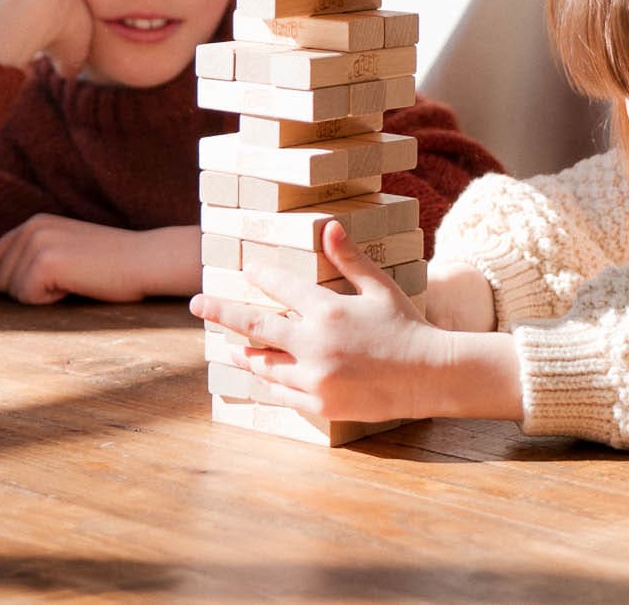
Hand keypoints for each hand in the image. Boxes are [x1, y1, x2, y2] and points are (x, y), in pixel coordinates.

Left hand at [0, 214, 162, 304]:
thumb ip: (33, 253)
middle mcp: (31, 226)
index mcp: (34, 221)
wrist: (144, 261)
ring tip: (74, 279)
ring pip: (12, 291)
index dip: (21, 278)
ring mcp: (37, 243)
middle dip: (28, 289)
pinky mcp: (45, 263)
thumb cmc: (110, 264)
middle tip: (69, 277)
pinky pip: (27, 298)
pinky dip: (50, 301)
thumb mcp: (65, 248)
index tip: (58, 274)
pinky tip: (76, 285)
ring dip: (41, 295)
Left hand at [190, 226, 520, 422]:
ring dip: (244, 351)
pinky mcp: (320, 403)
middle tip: (197, 303)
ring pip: (264, 363)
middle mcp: (314, 343)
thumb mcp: (379, 288)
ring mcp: (314, 376)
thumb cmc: (406, 326)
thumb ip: (349, 259)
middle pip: (256, 327)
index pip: (282, 287)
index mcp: (328, 310)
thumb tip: (329, 225)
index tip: (246, 269)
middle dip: (223, 312)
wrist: (430, 375)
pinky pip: (282, 391)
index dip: (261, 276)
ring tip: (229, 345)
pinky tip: (261, 374)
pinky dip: (268, 380)